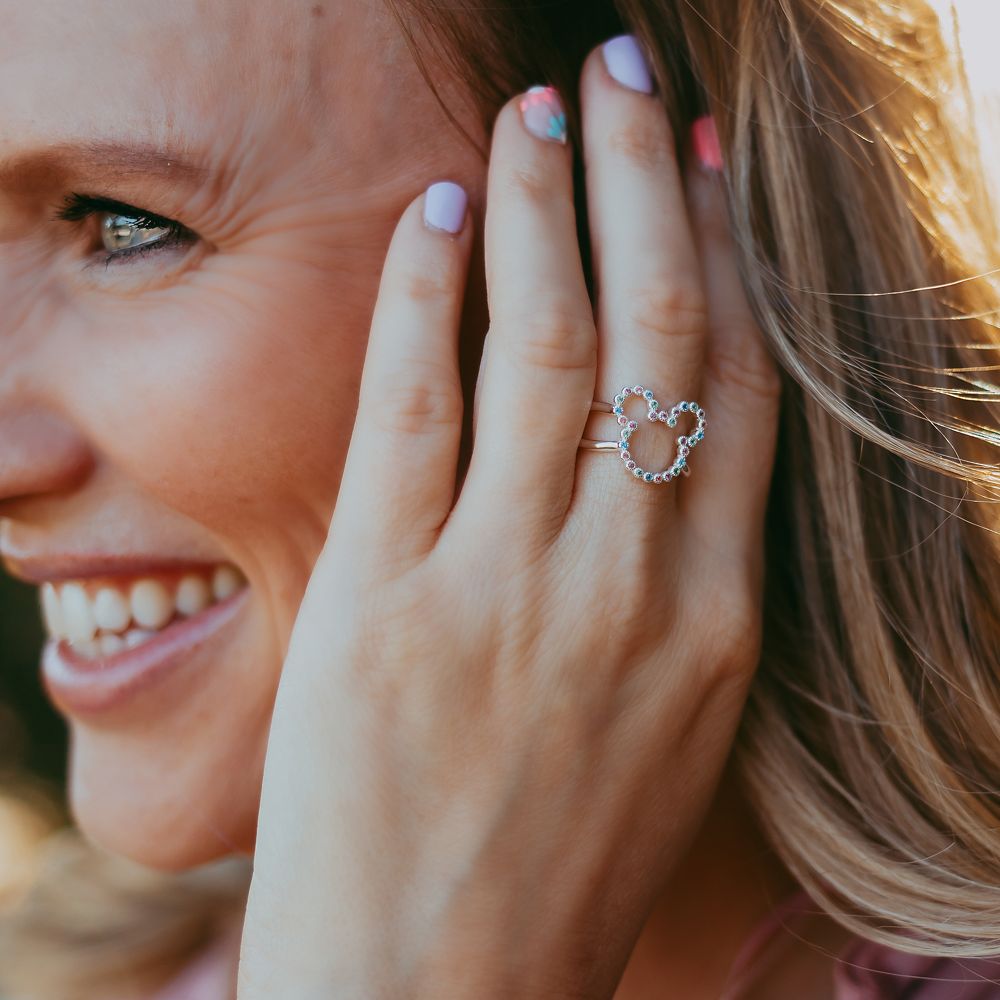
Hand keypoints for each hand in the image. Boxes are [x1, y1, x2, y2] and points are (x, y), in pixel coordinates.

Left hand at [238, 39, 780, 999]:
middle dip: (643, 183)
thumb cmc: (553, 864)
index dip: (732, 257)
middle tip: (622, 78)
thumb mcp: (660, 727)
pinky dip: (430, 298)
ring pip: (548, 346)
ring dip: (543, 209)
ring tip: (536, 114)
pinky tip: (439, 214)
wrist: (440, 996)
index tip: (710, 165)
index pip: (745, 391)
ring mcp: (510, 590)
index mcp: (714, 624)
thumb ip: (667, 591)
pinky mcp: (386, 605)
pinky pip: (418, 409)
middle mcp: (631, 587)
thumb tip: (648, 456)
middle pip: (659, 333)